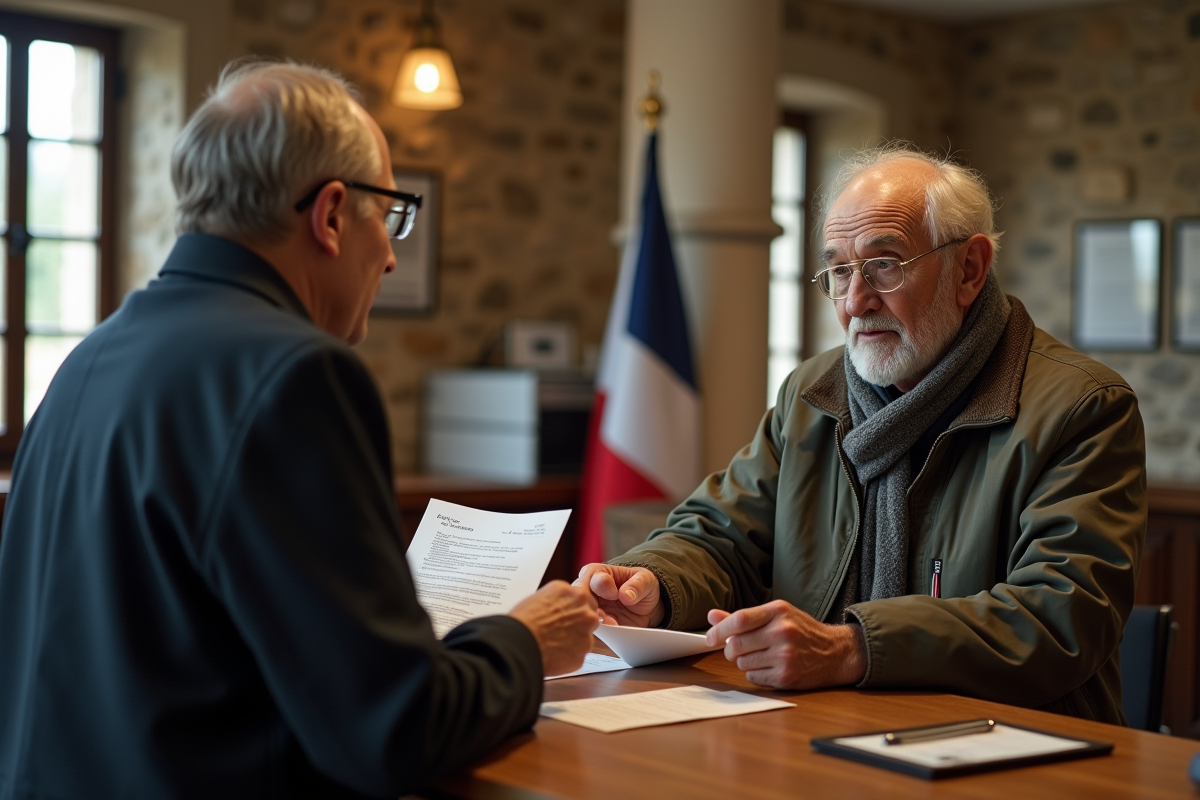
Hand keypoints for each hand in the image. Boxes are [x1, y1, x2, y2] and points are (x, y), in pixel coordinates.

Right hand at [509, 580, 599, 676]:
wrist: (519, 643)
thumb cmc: (523, 621)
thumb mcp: (540, 597)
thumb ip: (558, 601)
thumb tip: (561, 607)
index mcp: (572, 592)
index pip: (583, 599)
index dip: (574, 609)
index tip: (567, 615)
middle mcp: (583, 609)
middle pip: (589, 615)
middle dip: (579, 623)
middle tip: (560, 631)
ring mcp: (586, 631)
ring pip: (586, 636)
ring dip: (575, 640)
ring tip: (554, 644)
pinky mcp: (583, 650)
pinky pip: (580, 653)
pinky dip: (570, 655)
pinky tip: (555, 654)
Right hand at [574, 563, 663, 627]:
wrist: (647, 609)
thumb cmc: (642, 587)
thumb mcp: (646, 580)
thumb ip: (637, 584)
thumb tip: (626, 595)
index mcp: (597, 574)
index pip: (593, 579)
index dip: (602, 587)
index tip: (615, 594)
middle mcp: (588, 592)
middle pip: (582, 601)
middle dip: (594, 609)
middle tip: (608, 617)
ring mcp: (590, 611)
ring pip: (585, 619)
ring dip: (597, 624)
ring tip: (613, 626)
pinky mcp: (595, 627)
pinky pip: (592, 633)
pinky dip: (601, 637)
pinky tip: (612, 636)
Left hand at [705, 600, 865, 689]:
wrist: (835, 652)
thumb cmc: (801, 631)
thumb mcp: (777, 615)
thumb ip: (743, 617)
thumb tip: (711, 616)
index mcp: (778, 611)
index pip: (739, 619)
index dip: (719, 630)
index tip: (710, 638)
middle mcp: (782, 632)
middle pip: (736, 644)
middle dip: (731, 649)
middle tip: (737, 648)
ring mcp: (785, 656)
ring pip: (742, 662)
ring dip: (744, 661)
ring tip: (761, 655)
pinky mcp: (786, 676)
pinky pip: (753, 677)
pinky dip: (754, 673)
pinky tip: (769, 666)